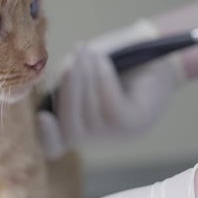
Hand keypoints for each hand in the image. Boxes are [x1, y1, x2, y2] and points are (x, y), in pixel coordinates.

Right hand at [38, 20, 184, 159]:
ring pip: (89, 111)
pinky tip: (103, 60)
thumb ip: (65, 81)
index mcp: (73, 128)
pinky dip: (103, 78)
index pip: (53, 146)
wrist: (155, 56)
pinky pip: (110, 104)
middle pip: (69, 125)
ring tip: (88, 51)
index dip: (45, 137)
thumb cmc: (112, 62)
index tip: (42, 117)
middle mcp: (92, 139)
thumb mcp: (81, 72)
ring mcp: (115, 135)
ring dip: (86, 76)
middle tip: (72, 58)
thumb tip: (62, 81)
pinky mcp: (134, 124)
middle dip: (68, 89)